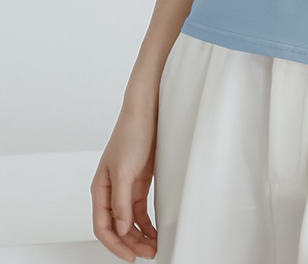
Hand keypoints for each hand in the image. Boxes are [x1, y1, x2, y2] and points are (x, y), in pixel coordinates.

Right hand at [90, 103, 158, 261]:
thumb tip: (119, 230)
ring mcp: (126, 186)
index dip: (115, 245)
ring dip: (140, 236)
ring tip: (154, 247)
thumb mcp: (125, 170)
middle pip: (116, 227)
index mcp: (100, 189)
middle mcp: (111, 191)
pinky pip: (139, 210)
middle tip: (149, 254)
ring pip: (128, 221)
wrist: (147, 110)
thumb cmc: (132, 134)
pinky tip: (155, 231)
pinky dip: (146, 223)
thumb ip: (121, 202)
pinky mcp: (140, 181)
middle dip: (131, 243)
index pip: (103, 227)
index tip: (131, 257)